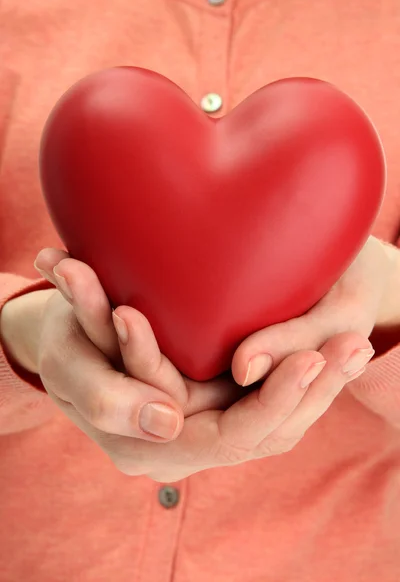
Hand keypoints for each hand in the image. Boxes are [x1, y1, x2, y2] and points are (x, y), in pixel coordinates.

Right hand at [30, 248, 372, 482]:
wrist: (66, 346)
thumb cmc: (66, 347)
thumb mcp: (72, 366)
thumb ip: (109, 398)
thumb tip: (166, 421)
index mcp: (151, 447)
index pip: (232, 437)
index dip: (274, 400)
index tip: (311, 356)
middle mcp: (185, 447)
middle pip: (269, 434)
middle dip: (315, 390)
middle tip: (355, 345)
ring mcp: (201, 427)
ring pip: (277, 423)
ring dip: (320, 386)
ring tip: (357, 347)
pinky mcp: (211, 406)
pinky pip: (268, 405)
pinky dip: (302, 381)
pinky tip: (331, 352)